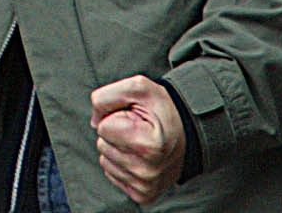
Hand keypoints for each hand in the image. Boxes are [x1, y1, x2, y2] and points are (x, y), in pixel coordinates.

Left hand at [91, 75, 186, 205]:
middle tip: (138, 129)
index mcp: (149, 145)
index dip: (116, 117)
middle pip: (101, 144)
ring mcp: (145, 185)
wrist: (187, 133)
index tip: (137, 119)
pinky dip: (121, 162)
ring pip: (105, 159)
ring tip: (139, 142)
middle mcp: (147, 171)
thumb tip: (94, 122)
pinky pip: (111, 173)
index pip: (103, 127)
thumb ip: (106, 97)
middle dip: (115, 133)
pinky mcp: (143, 195)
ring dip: (117, 148)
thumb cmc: (160, 109)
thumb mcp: (138, 87)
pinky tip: (139, 156)